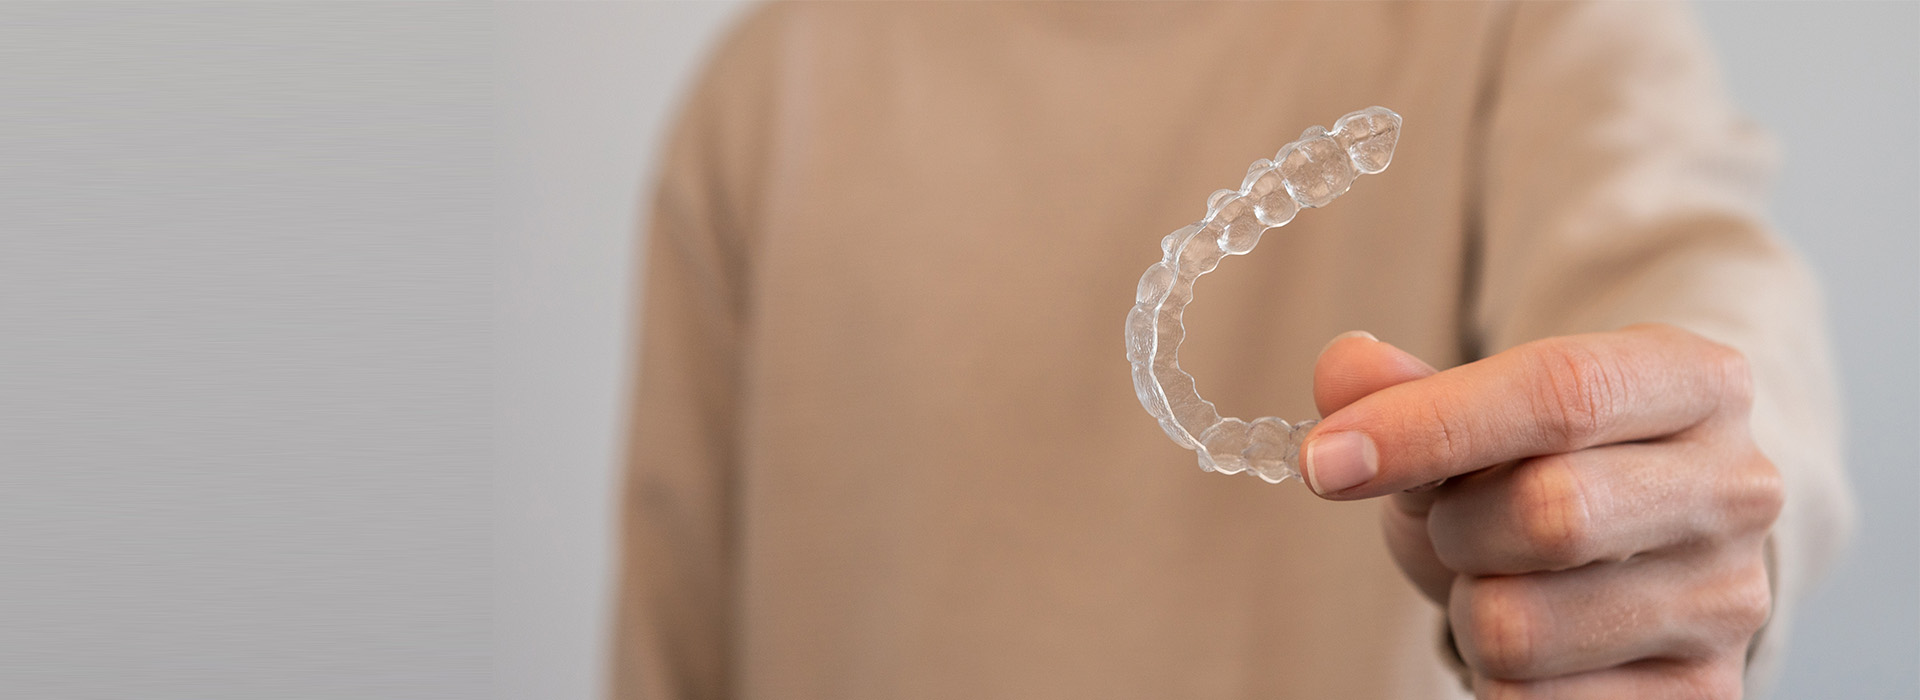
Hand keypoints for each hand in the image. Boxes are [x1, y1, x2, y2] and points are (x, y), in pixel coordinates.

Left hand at [1304, 325, 1780, 698]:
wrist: (1635, 555)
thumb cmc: (1542, 466)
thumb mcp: (1477, 413)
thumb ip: (1407, 387)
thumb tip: (1342, 372)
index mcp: (1696, 381)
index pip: (1560, 394)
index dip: (1428, 426)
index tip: (1325, 460)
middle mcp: (1736, 488)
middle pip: (1548, 514)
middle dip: (1454, 525)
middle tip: (1451, 521)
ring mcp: (1730, 602)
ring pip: (1520, 628)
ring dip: (1468, 607)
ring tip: (1501, 579)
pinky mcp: (1701, 694)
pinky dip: (1494, 677)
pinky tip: (1532, 642)